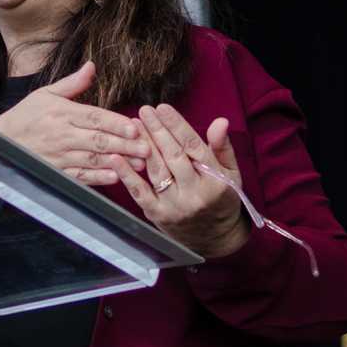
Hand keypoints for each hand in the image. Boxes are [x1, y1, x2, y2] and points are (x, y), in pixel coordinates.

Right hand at [0, 60, 149, 186]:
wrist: (0, 142)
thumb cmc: (26, 116)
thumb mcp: (46, 93)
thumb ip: (73, 83)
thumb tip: (92, 66)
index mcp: (62, 112)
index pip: (94, 117)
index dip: (115, 123)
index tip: (135, 127)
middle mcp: (62, 134)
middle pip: (98, 140)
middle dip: (125, 145)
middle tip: (147, 148)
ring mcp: (59, 155)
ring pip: (93, 159)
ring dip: (118, 162)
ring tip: (139, 164)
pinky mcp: (57, 172)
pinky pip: (81, 176)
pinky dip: (98, 177)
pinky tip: (115, 177)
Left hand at [112, 104, 248, 257]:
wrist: (214, 239)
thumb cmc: (222, 199)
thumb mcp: (231, 173)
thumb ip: (223, 147)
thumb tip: (220, 121)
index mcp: (215, 180)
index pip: (193, 147)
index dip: (176, 125)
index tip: (163, 108)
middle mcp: (195, 193)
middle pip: (172, 156)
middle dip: (157, 130)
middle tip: (144, 111)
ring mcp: (174, 205)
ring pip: (156, 170)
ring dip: (142, 145)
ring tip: (132, 126)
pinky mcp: (157, 214)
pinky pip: (140, 192)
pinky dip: (126, 174)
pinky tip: (115, 157)